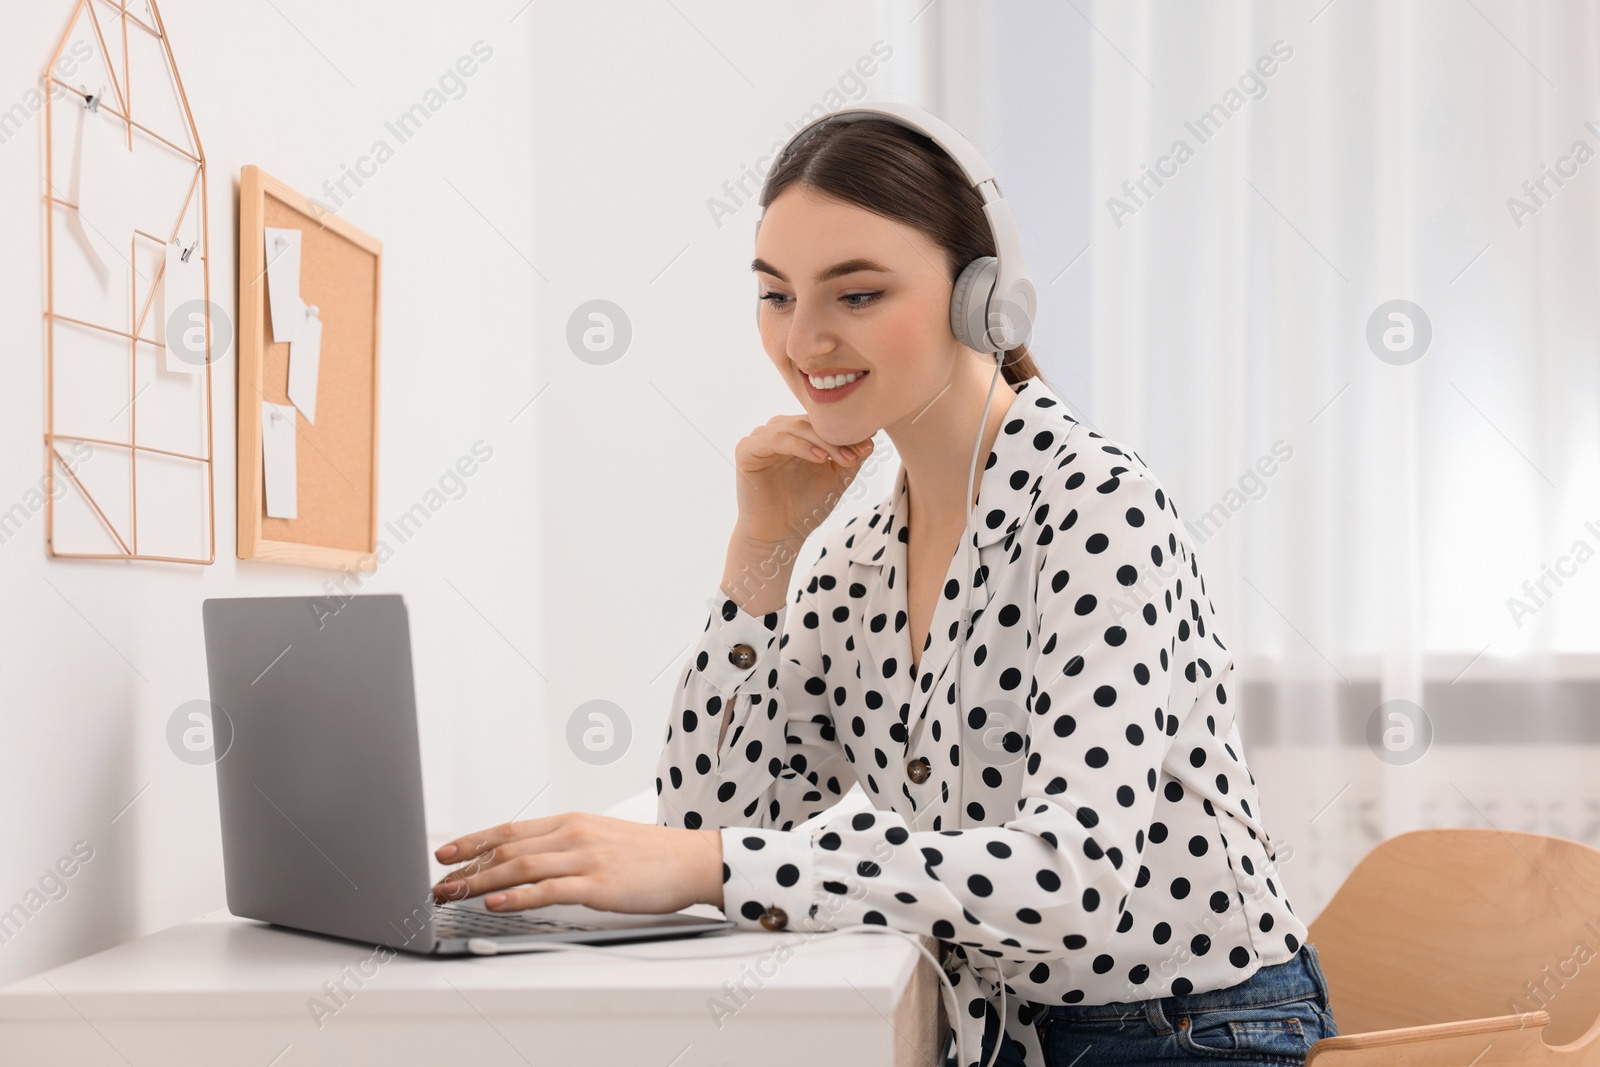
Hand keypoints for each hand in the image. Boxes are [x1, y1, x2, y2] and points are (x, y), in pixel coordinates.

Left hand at [430, 811, 725, 915]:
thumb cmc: (652, 855)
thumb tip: (531, 864)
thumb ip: (567, 848)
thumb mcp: (603, 840)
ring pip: (520, 867)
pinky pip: (549, 889)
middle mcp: (574, 834)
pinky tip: (496, 905)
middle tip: (439, 883)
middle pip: (507, 848)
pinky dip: (518, 897)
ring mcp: (586, 857)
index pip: (510, 830)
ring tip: (454, 894)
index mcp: (572, 822)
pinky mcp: (598, 883)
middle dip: (467, 867)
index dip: (473, 841)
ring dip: (481, 882)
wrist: (694, 859)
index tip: (446, 854)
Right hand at [732, 413, 874, 545]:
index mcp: (797, 432)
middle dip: (836, 436)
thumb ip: (851, 457)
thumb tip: (872, 438)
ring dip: (822, 441)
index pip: (822, 421)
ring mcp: (760, 438)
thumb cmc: (806, 506)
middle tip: (857, 453)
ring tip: (841, 458)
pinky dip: (799, 446)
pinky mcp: (746, 449)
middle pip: (810, 421)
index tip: (869, 443)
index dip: (845, 430)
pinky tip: (818, 459)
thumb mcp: (836, 478)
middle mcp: (778, 430)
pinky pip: (776, 439)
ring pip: (795, 426)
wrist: (779, 535)